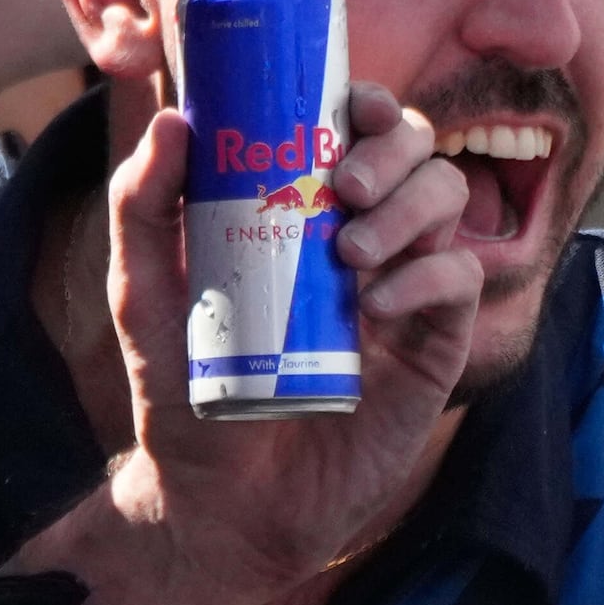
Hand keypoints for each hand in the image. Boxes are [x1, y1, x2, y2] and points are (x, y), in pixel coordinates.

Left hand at [92, 85, 475, 602]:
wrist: (218, 502)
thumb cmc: (183, 389)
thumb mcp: (146, 292)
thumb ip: (144, 207)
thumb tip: (172, 119)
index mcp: (306, 210)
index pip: (359, 129)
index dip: (368, 102)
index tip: (349, 104)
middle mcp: (364, 238)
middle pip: (419, 151)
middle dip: (395, 148)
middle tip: (344, 186)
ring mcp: (404, 290)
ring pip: (449, 203)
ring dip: (411, 208)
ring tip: (350, 254)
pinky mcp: (431, 351)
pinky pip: (459, 285)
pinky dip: (428, 277)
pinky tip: (379, 304)